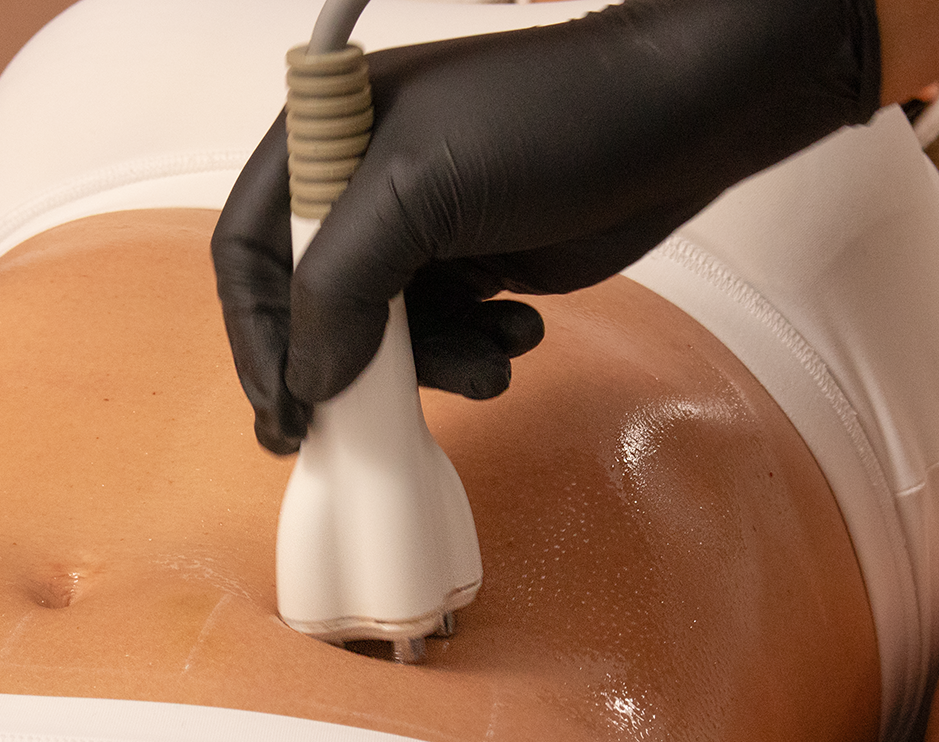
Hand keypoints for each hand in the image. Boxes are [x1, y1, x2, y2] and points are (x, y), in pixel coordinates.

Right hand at [212, 0, 880, 452]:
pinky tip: (519, 332)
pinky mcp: (476, 264)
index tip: (284, 408)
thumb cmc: (551, 123)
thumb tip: (306, 381)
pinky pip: (444, 337)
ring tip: (488, 362)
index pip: (249, 251)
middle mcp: (362, 191)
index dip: (255, 335)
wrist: (690, 114)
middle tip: (363, 430)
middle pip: (312, 306)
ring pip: (383, 337)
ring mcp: (422, 231)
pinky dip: (475, 352)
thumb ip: (342, 284)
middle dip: (346, 368)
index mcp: (325, 145)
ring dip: (430, 368)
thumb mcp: (418, 189)